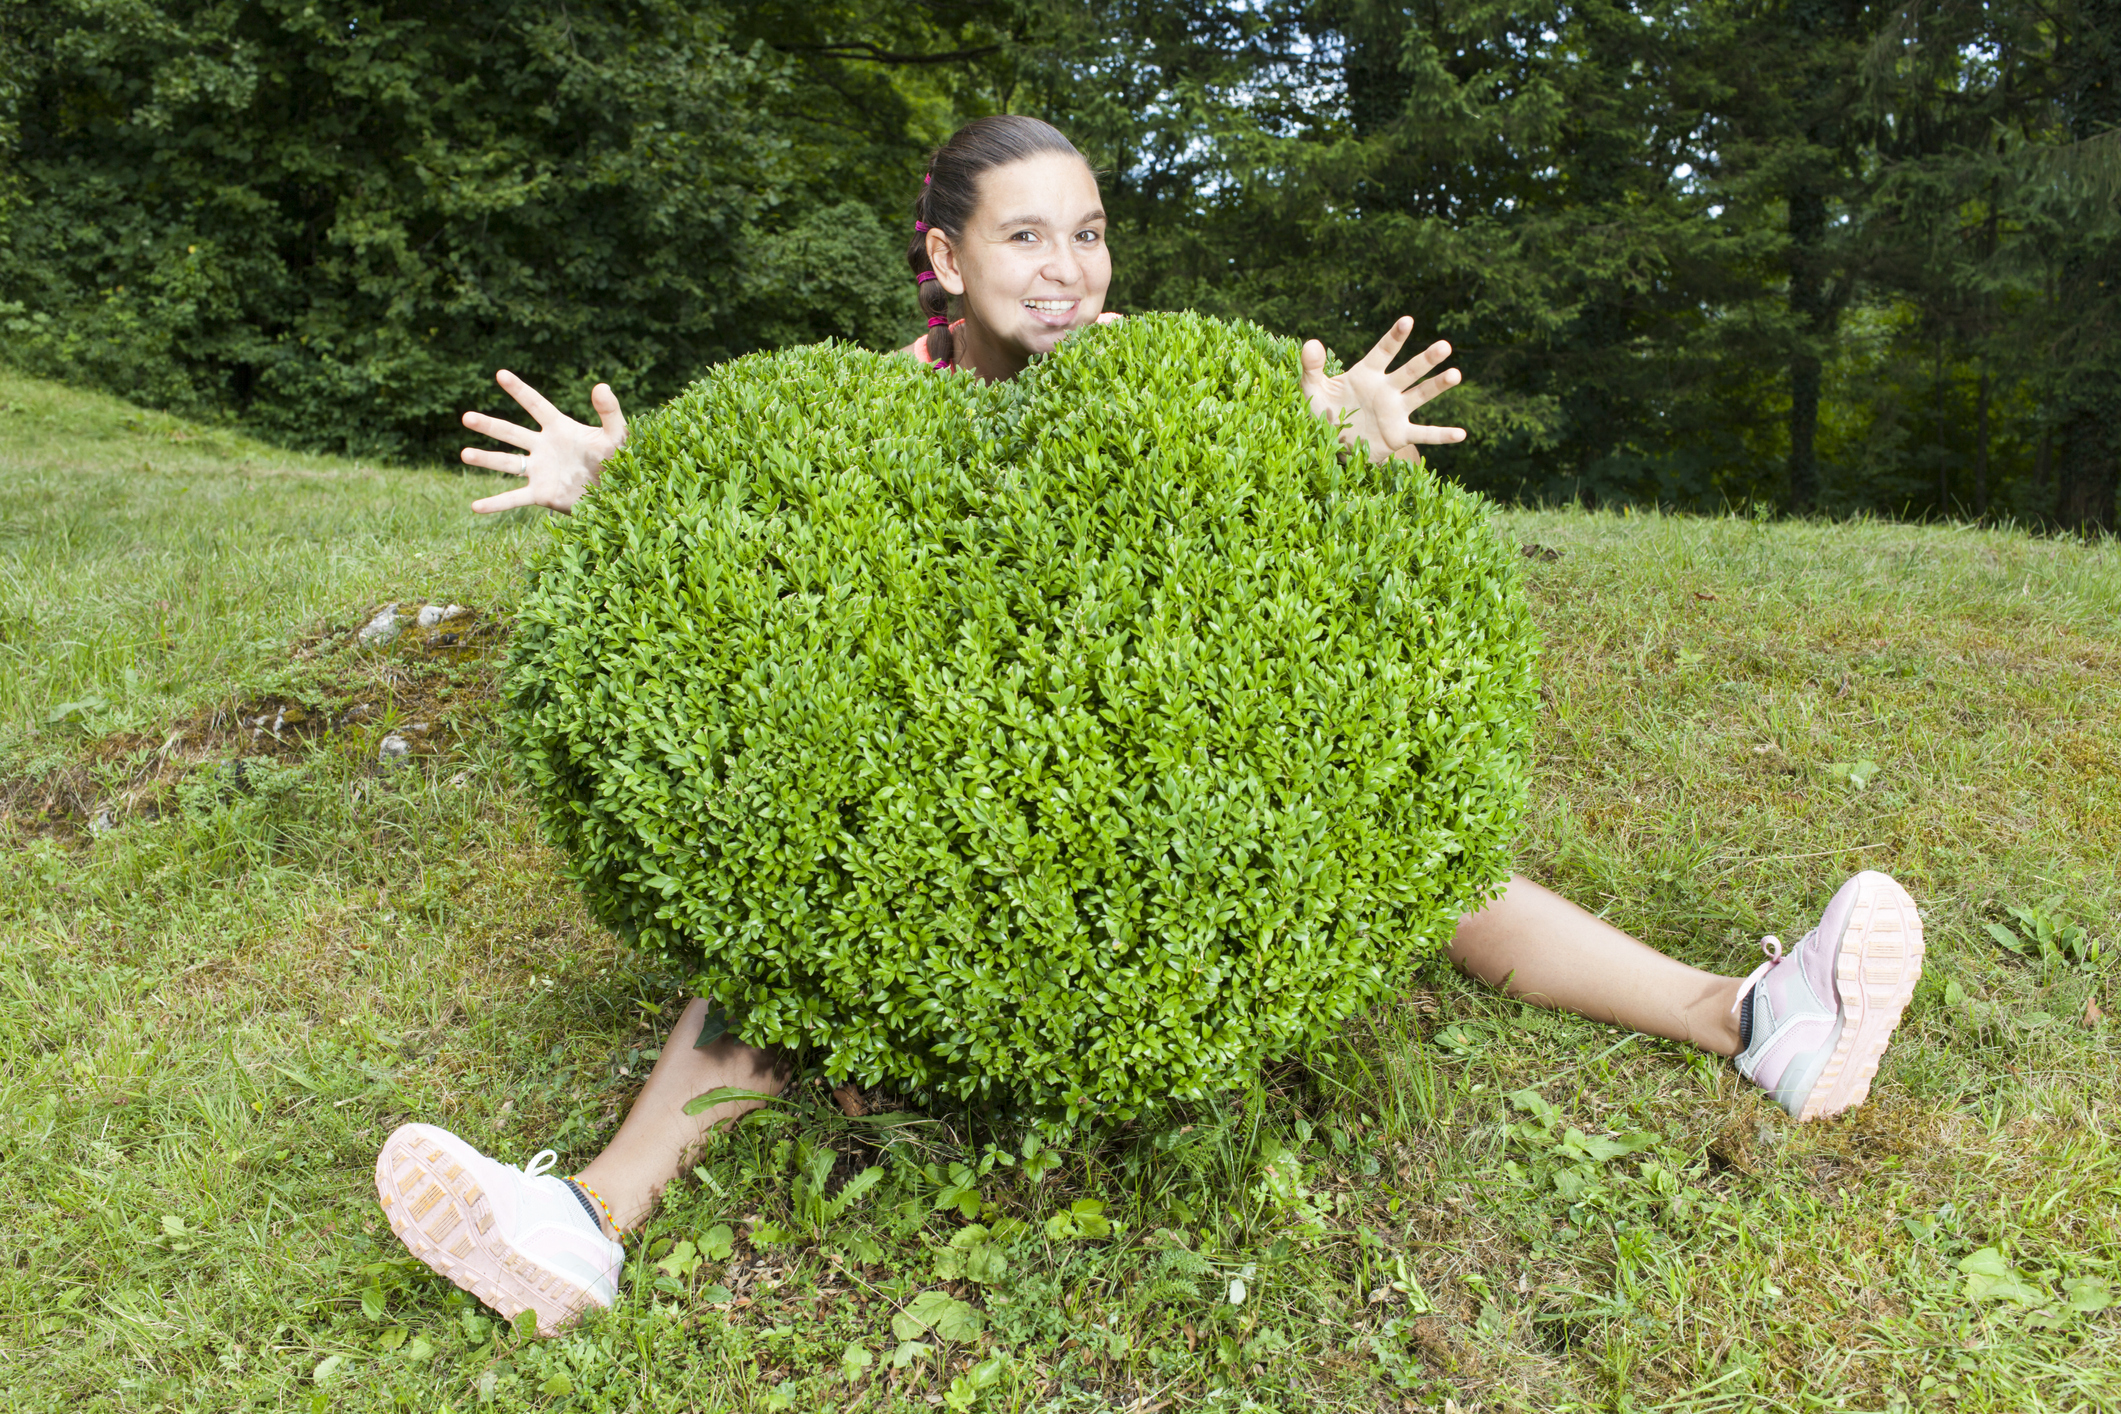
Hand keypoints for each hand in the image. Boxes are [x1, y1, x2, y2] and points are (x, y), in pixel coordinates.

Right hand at [460, 371, 626, 513]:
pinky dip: (495, 503)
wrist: (619, 495)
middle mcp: (544, 447)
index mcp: (560, 428)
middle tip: (466, 417)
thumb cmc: (619, 462)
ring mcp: (540, 471)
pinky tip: (475, 507)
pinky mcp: (541, 494)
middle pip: (511, 432)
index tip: (500, 374)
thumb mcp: (616, 436)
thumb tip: (601, 386)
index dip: (519, 390)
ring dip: (485, 458)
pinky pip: (514, 498)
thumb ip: (609, 412)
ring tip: (464, 454)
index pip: (536, 405)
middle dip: (489, 425)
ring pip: (507, 463)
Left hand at [1299, 317, 1465, 463]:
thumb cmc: (1325, 412)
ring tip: (1456, 374)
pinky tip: (1461, 434)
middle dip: (1426, 360)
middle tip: (1445, 346)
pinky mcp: (1399, 434)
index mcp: (1367, 374)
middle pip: (1409, 371)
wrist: (1333, 444)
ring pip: (1420, 395)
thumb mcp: (1313, 389)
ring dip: (1438, 386)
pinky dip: (1442, 435)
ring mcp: (1395, 411)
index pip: (1383, 352)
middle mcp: (1386, 389)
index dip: (1395, 338)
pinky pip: (1424, 434)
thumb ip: (1311, 367)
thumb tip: (1311, 342)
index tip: (1407, 321)